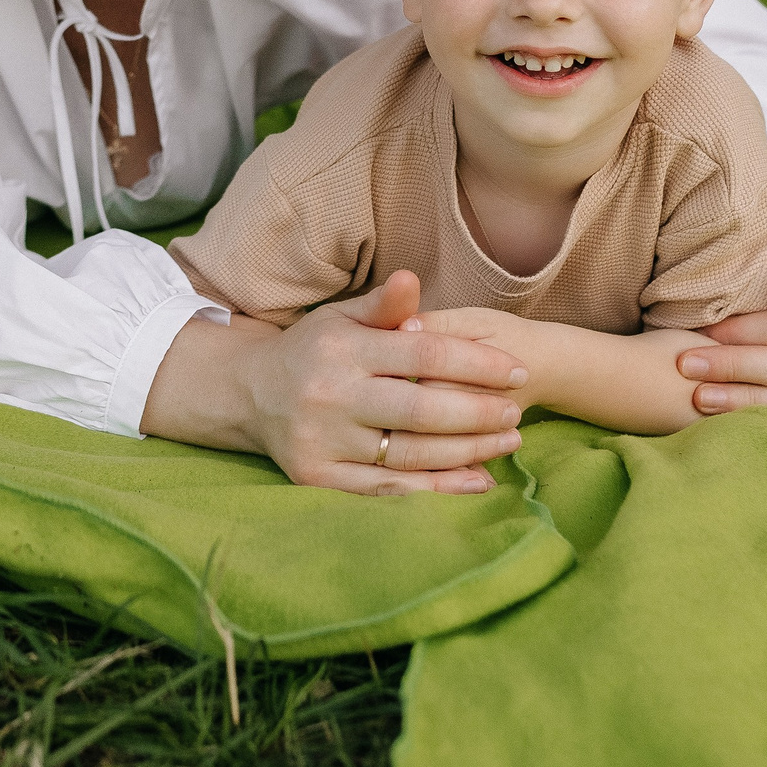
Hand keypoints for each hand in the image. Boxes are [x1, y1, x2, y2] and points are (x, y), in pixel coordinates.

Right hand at [144, 271, 530, 496]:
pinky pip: (389, 488)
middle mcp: (329, 395)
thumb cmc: (313, 350)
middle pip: (422, 408)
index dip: (475, 363)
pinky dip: (438, 488)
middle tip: (517, 411)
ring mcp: (323, 441)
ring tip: (508, 442)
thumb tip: (413, 279)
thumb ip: (384, 306)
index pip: (423, 354)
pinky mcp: (318, 478)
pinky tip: (477, 480)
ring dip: (468, 450)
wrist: (249, 394)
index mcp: (341, 348)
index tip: (516, 370)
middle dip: (479, 411)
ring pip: (411, 452)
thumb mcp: (342, 318)